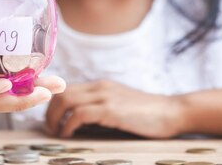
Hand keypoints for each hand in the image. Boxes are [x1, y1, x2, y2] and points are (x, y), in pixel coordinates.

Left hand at [45, 80, 181, 138]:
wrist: (172, 112)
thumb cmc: (148, 114)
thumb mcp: (120, 105)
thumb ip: (101, 108)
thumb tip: (78, 122)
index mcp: (101, 86)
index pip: (66, 87)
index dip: (52, 102)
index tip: (49, 118)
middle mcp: (100, 87)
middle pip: (62, 93)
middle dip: (49, 112)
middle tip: (50, 129)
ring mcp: (106, 97)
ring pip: (66, 101)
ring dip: (55, 119)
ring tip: (56, 133)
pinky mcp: (111, 110)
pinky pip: (79, 114)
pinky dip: (68, 125)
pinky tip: (69, 135)